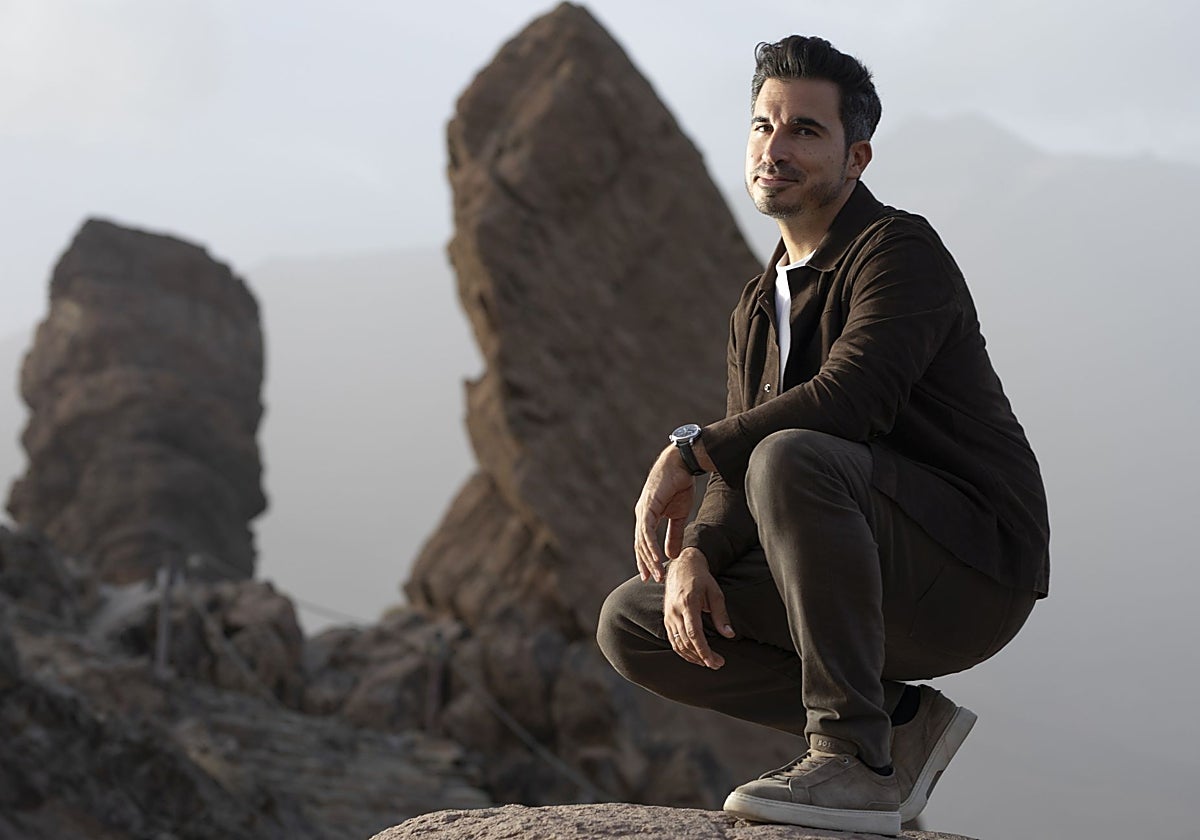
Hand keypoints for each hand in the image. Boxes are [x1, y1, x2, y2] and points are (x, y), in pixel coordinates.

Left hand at [634, 445, 696, 582]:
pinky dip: (652, 546)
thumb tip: (671, 554)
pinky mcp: (648, 507)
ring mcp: (643, 511)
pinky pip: (647, 531)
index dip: (646, 560)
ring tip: (658, 574)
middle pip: (640, 545)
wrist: (682, 465)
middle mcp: (641, 515)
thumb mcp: (678, 515)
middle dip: (646, 564)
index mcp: (647, 517)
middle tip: (652, 580)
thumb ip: (674, 535)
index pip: (643, 543)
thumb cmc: (680, 486)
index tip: (651, 576)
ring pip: (643, 541)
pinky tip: (658, 558)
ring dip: (650, 559)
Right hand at [663, 548, 734, 668]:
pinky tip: (694, 655)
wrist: (682, 565)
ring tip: (708, 662)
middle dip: (702, 657)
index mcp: (688, 604)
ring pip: (678, 644)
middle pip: (686, 642)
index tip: (715, 662)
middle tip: (717, 664)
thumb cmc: (701, 578)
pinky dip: (682, 651)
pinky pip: (673, 639)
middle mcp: (675, 611)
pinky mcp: (667, 618)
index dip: (704, 651)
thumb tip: (729, 635)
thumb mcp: (715, 593)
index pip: (695, 634)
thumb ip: (721, 615)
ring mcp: (669, 615)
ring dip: (692, 657)